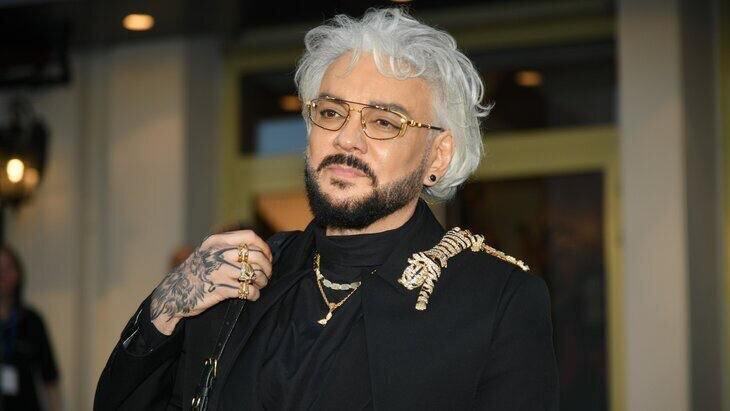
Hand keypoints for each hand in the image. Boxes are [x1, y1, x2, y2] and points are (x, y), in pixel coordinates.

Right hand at [150, 230, 272, 334]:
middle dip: (267, 268)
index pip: (249, 237)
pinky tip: (252, 295)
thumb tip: (258, 249)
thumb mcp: (207, 252)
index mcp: (216, 242)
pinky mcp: (219, 289)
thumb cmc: (195, 273)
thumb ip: (227, 247)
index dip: (263, 247)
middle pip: (256, 256)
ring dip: (262, 282)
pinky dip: (254, 294)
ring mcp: (219, 271)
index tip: (267, 257)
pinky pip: (247, 290)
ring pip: (254, 274)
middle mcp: (218, 254)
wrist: (173, 294)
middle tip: (266, 275)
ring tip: (259, 285)